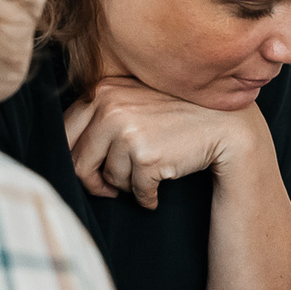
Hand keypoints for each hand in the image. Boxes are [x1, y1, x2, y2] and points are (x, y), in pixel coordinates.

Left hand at [63, 76, 262, 207]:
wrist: (224, 125)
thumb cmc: (177, 115)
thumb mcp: (135, 99)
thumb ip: (101, 113)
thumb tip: (67, 150)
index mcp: (102, 90)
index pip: (65, 133)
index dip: (76, 158)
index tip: (92, 169)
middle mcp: (110, 107)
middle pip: (79, 161)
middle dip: (95, 181)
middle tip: (110, 189)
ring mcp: (128, 132)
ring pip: (109, 178)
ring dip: (127, 186)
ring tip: (146, 177)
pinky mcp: (146, 157)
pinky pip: (135, 191)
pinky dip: (147, 198)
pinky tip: (157, 191)